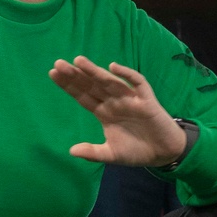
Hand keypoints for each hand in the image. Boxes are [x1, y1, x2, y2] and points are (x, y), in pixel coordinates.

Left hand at [50, 55, 186, 167]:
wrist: (164, 154)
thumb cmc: (137, 151)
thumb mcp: (111, 154)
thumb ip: (93, 152)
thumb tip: (71, 151)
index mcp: (104, 112)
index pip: (83, 96)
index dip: (69, 86)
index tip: (53, 73)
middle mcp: (114, 102)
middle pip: (92, 85)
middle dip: (76, 75)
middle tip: (58, 63)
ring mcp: (130, 99)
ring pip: (110, 82)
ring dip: (95, 71)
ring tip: (78, 61)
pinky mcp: (146, 100)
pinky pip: (137, 84)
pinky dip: (127, 75)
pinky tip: (113, 67)